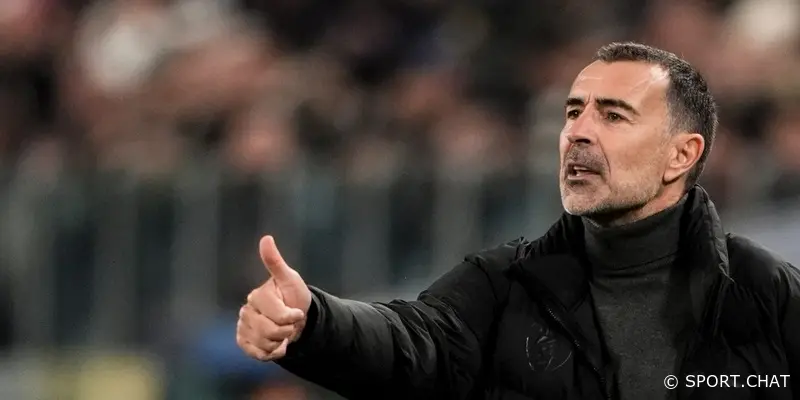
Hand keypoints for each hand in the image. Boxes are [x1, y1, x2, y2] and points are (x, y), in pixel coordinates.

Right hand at [237, 235, 311, 360]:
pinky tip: (276, 343)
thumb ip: (275, 262)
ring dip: (280, 342)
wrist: (295, 318)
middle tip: (290, 324)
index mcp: (257, 296)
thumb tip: (266, 238)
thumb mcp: (289, 278)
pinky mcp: (244, 343)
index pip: (278, 316)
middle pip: (270, 332)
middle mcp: (246, 311)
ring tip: (283, 333)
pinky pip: (258, 354)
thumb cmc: (293, 296)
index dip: (292, 317)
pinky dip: (271, 352)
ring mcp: (243, 327)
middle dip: (287, 331)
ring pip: (264, 344)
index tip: (297, 313)